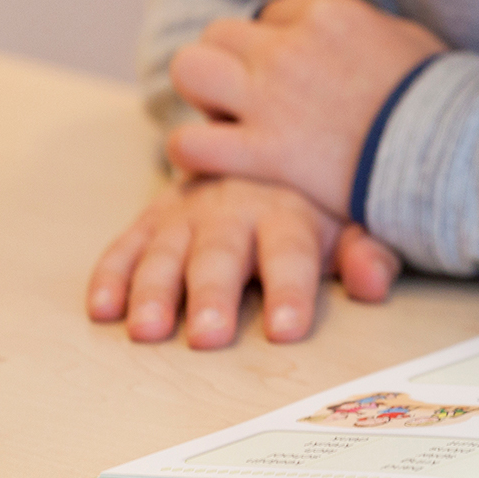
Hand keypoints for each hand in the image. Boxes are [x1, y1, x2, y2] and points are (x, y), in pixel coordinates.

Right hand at [86, 176, 401, 347]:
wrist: (264, 141)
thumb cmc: (311, 202)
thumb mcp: (349, 222)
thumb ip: (366, 254)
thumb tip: (374, 284)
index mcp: (290, 212)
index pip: (292, 254)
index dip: (290, 292)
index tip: (285, 330)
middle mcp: (236, 209)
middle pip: (222, 255)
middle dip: (212, 296)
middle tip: (208, 336)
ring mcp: (189, 211)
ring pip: (167, 252)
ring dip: (154, 291)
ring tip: (147, 330)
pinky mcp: (152, 216)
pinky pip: (126, 245)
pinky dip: (111, 275)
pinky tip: (103, 307)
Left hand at [166, 0, 445, 216]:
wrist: (454, 151)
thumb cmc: (440, 99)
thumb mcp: (410, 41)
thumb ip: (369, 30)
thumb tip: (358, 33)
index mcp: (327, 14)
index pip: (271, 13)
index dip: (275, 44)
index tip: (290, 72)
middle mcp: (290, 48)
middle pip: (220, 35)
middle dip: (229, 63)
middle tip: (249, 95)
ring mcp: (272, 99)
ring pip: (191, 70)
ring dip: (203, 94)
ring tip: (225, 118)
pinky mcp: (266, 152)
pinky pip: (190, 141)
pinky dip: (194, 152)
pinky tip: (216, 160)